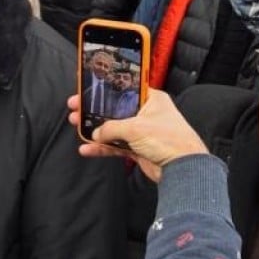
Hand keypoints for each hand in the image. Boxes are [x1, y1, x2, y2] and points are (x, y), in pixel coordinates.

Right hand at [67, 90, 207, 182]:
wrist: (183, 168)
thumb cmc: (169, 140)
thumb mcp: (135, 128)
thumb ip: (111, 128)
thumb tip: (96, 133)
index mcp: (151, 99)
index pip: (123, 89)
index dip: (104, 90)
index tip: (87, 89)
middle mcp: (146, 113)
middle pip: (114, 109)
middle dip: (93, 110)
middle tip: (76, 108)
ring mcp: (141, 132)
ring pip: (112, 128)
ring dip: (94, 129)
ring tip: (76, 125)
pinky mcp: (137, 148)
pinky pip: (114, 145)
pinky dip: (101, 147)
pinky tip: (87, 148)